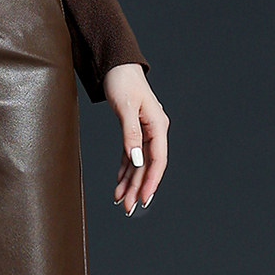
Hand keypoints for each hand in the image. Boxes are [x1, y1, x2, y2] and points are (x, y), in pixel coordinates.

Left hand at [103, 62, 167, 215]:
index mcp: (158, 125)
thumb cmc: (123, 82)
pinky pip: (130, 157)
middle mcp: (154, 131)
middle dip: (138, 188)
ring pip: (139, 164)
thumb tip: (137, 159)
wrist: (116, 66)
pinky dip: (124, 171)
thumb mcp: (126, 108)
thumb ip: (131, 135)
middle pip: (148, 166)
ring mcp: (145, 133)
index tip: (143, 198)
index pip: (158, 159)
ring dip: (130, 183)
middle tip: (129, 208)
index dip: (151, 181)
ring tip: (121, 202)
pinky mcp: (133, 132)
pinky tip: (118, 186)